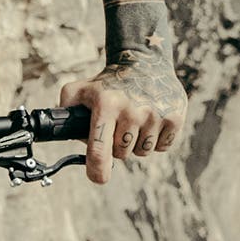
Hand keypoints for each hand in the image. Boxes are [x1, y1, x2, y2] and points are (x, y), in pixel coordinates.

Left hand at [57, 46, 184, 184]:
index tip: (98, 177)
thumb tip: (64, 135)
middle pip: (122, 154)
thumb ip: (65, 112)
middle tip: (117, 127)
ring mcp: (155, 114)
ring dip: (137, 144)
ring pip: (142, 152)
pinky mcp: (175, 117)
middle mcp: (132, 110)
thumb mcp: (79, 90)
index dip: (97, 170)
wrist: (144, 62)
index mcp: (106, 104)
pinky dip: (155, 140)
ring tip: (134, 121)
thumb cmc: (107, 83)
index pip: (99, 149)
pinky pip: (162, 147)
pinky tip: (150, 121)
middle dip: (117, 147)